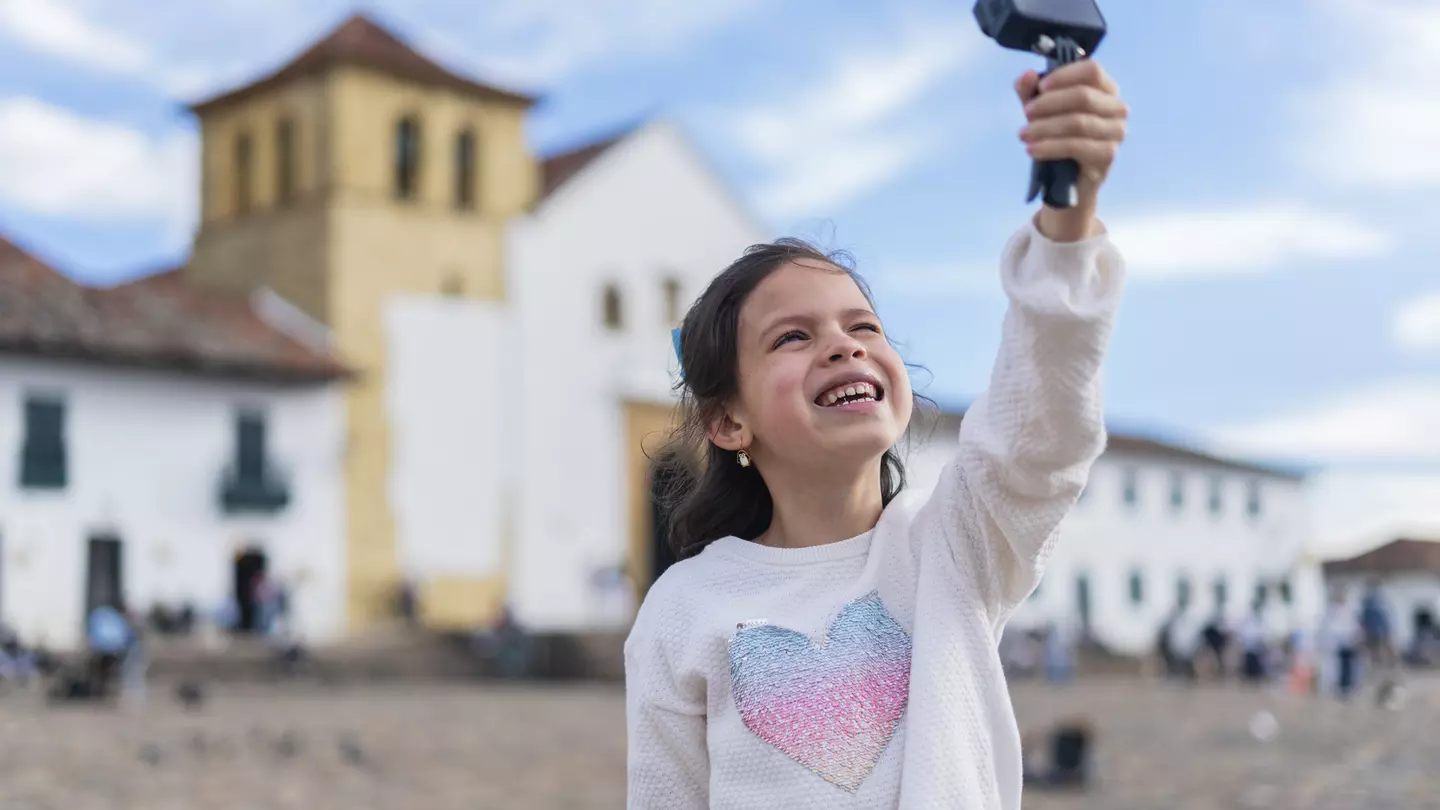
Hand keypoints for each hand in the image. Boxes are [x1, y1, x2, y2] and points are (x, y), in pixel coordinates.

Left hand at [1017, 60, 1126, 241]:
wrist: (1066, 181)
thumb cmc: (1056, 136)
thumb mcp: (1039, 111)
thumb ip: (1030, 91)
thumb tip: (1027, 75)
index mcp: (1105, 89)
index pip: (1092, 70)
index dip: (1064, 75)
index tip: (1040, 87)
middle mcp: (1117, 108)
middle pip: (1083, 95)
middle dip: (1049, 103)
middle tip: (1026, 113)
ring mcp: (1116, 132)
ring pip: (1078, 122)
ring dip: (1045, 127)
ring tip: (1023, 134)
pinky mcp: (1107, 155)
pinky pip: (1076, 146)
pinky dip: (1049, 147)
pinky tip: (1031, 150)